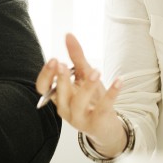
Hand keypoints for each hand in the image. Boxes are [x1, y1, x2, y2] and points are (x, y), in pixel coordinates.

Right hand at [36, 33, 125, 156]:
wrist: (106, 127)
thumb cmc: (91, 99)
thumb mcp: (83, 75)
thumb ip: (76, 56)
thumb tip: (68, 35)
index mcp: (58, 96)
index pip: (43, 88)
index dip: (46, 75)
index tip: (54, 60)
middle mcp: (65, 108)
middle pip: (58, 94)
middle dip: (61, 79)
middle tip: (63, 64)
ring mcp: (79, 118)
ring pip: (78, 103)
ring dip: (87, 86)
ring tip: (96, 71)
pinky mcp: (96, 122)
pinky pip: (103, 107)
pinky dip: (112, 93)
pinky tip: (119, 80)